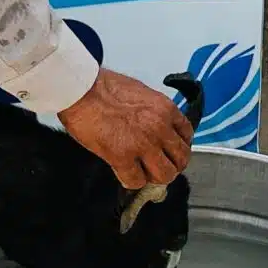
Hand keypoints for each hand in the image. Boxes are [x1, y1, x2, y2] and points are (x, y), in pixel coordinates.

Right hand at [59, 68, 192, 189]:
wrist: (80, 90)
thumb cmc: (103, 87)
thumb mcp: (141, 93)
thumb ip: (154, 112)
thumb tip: (156, 127)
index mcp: (166, 109)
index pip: (187, 135)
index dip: (178, 147)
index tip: (169, 150)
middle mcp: (160, 128)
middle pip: (181, 159)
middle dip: (171, 165)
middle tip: (158, 166)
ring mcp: (143, 144)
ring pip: (165, 175)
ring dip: (154, 176)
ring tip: (142, 172)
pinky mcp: (122, 157)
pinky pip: (136, 181)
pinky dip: (131, 180)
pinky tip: (124, 172)